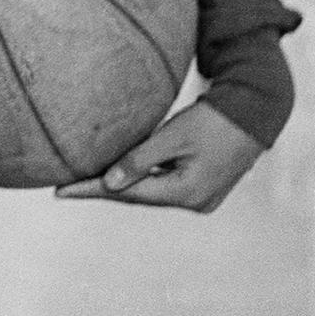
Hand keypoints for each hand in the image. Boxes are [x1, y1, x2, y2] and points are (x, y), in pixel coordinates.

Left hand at [54, 100, 263, 211]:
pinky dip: (140, 179)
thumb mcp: (173, 136)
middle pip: (138, 196)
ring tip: (85, 182)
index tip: (58, 192)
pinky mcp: (203, 185)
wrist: (255, 114)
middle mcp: (194, 201)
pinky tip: (120, 174)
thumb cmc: (213, 120)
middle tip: (65, 187)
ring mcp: (201, 196)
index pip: (128, 194)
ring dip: (121, 185)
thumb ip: (140, 160)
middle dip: (102, 190)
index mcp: (187, 193)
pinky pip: (162, 184)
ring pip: (150, 191)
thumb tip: (109, 184)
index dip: (91, 191)